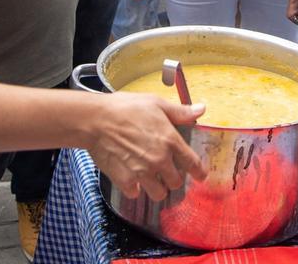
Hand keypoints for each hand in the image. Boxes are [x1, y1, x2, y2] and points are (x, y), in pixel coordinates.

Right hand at [86, 92, 206, 200]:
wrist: (95, 120)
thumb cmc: (124, 108)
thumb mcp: (156, 103)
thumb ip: (180, 112)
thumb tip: (201, 110)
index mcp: (170, 140)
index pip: (192, 164)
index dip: (199, 172)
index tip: (200, 176)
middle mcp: (159, 160)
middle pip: (176, 183)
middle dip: (173, 178)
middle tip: (166, 171)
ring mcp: (142, 172)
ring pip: (159, 193)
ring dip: (157, 187)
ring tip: (150, 178)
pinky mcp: (125, 180)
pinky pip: (136, 193)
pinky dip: (135, 188)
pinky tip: (132, 178)